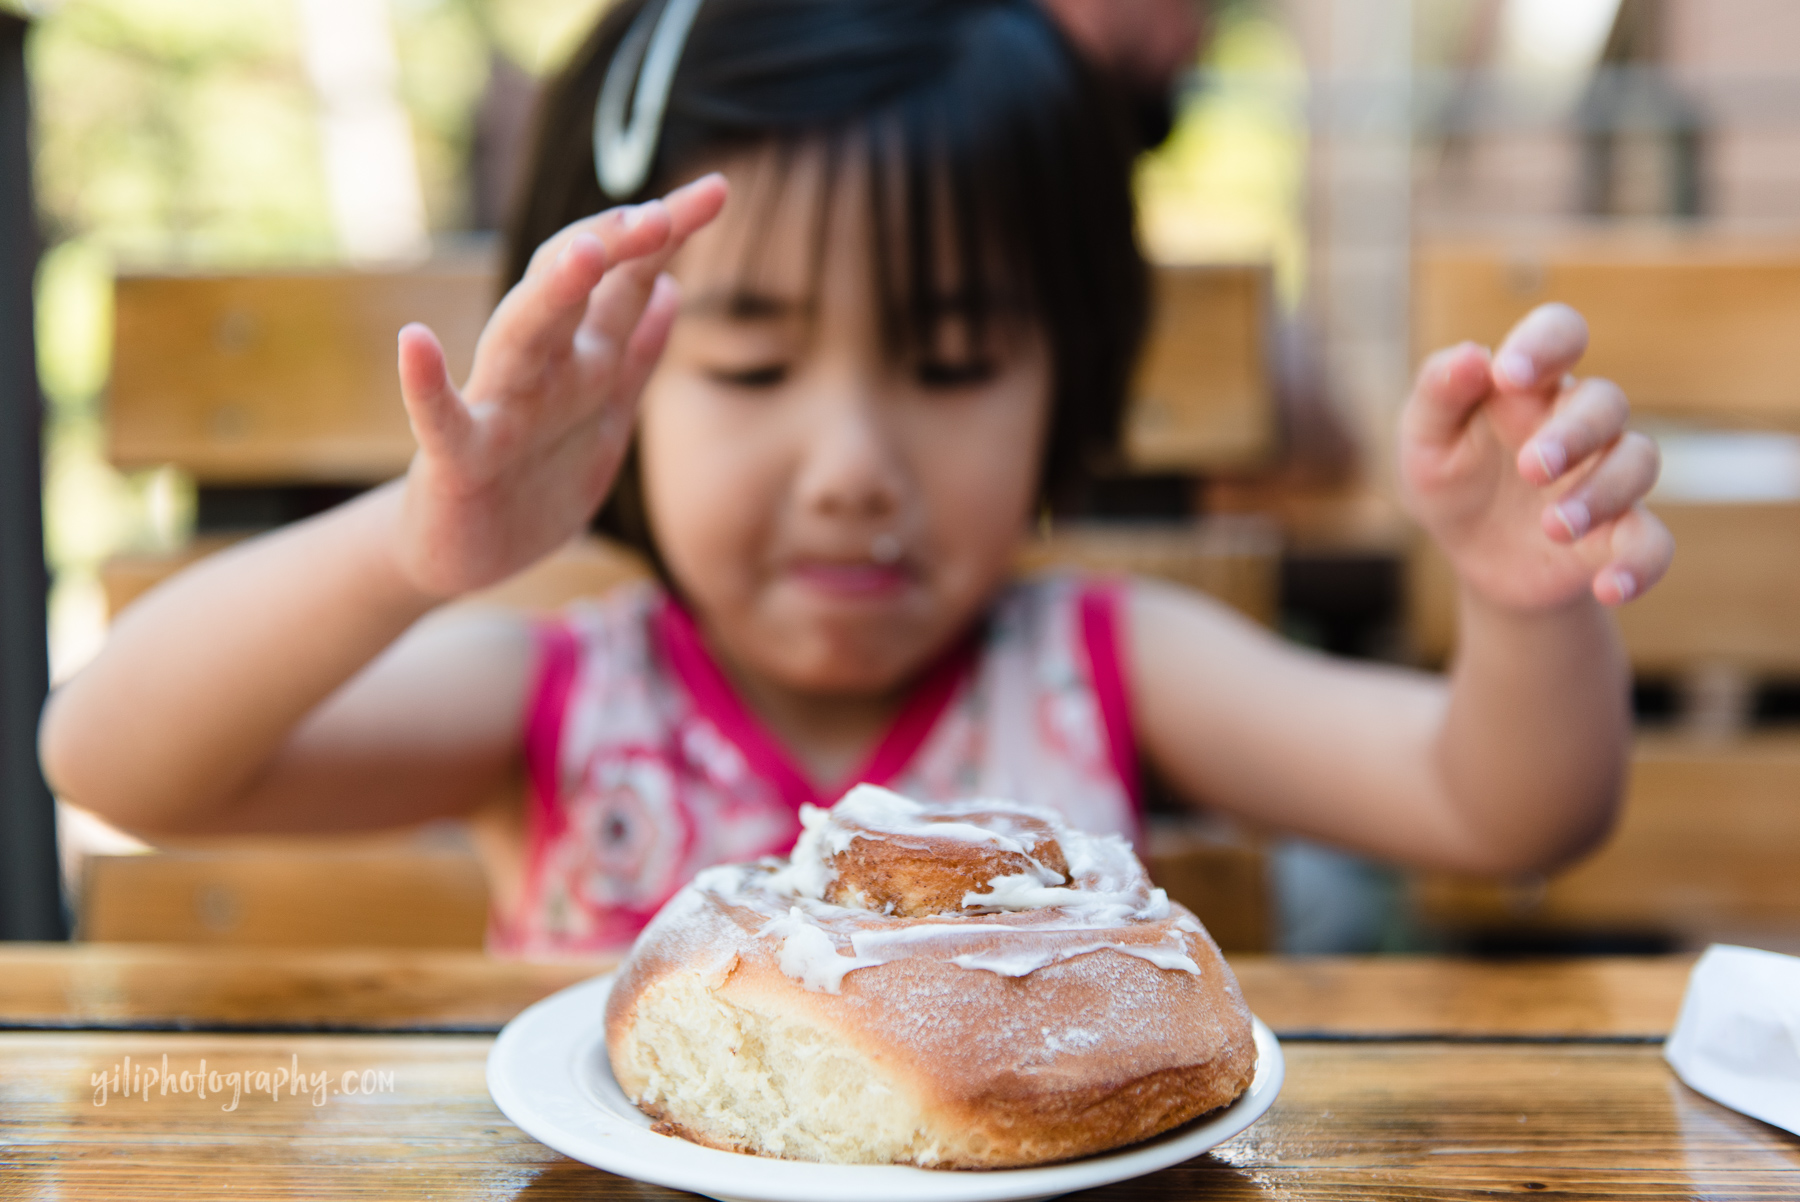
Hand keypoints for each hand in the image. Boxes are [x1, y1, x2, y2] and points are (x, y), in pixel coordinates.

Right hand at [390, 174, 728, 597]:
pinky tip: (413, 342)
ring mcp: (499, 410)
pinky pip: (443, 421)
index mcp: (584, 361)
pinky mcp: (459, 462)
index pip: (627, 279)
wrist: (468, 558)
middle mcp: (542, 371)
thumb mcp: (603, 416)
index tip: (718, 189)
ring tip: (581, 253)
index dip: (667, 235)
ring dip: (549, 295)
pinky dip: (426, 385)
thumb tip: (669, 284)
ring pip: (522, 340)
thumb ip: (634, 353)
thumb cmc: (535, 480)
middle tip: (658, 213)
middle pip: (576, 290)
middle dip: (615, 247)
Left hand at [1400, 303, 1673, 610]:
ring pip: (1637, 462)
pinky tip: (1609, 589)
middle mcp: (1579, 423)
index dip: (1546, 342)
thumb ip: (1439, 394)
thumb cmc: (1451, 481)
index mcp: (1530, 388)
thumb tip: (1471, 355)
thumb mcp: (1426, 442)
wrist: (1475, 559)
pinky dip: (1640, 565)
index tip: (1511, 373)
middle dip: (1573, 432)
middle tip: (1530, 468)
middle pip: (1606, 402)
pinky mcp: (1619, 534)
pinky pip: (1654, 542)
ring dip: (1600, 494)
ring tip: (1553, 528)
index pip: (1560, 334)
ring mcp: (1605, 476)